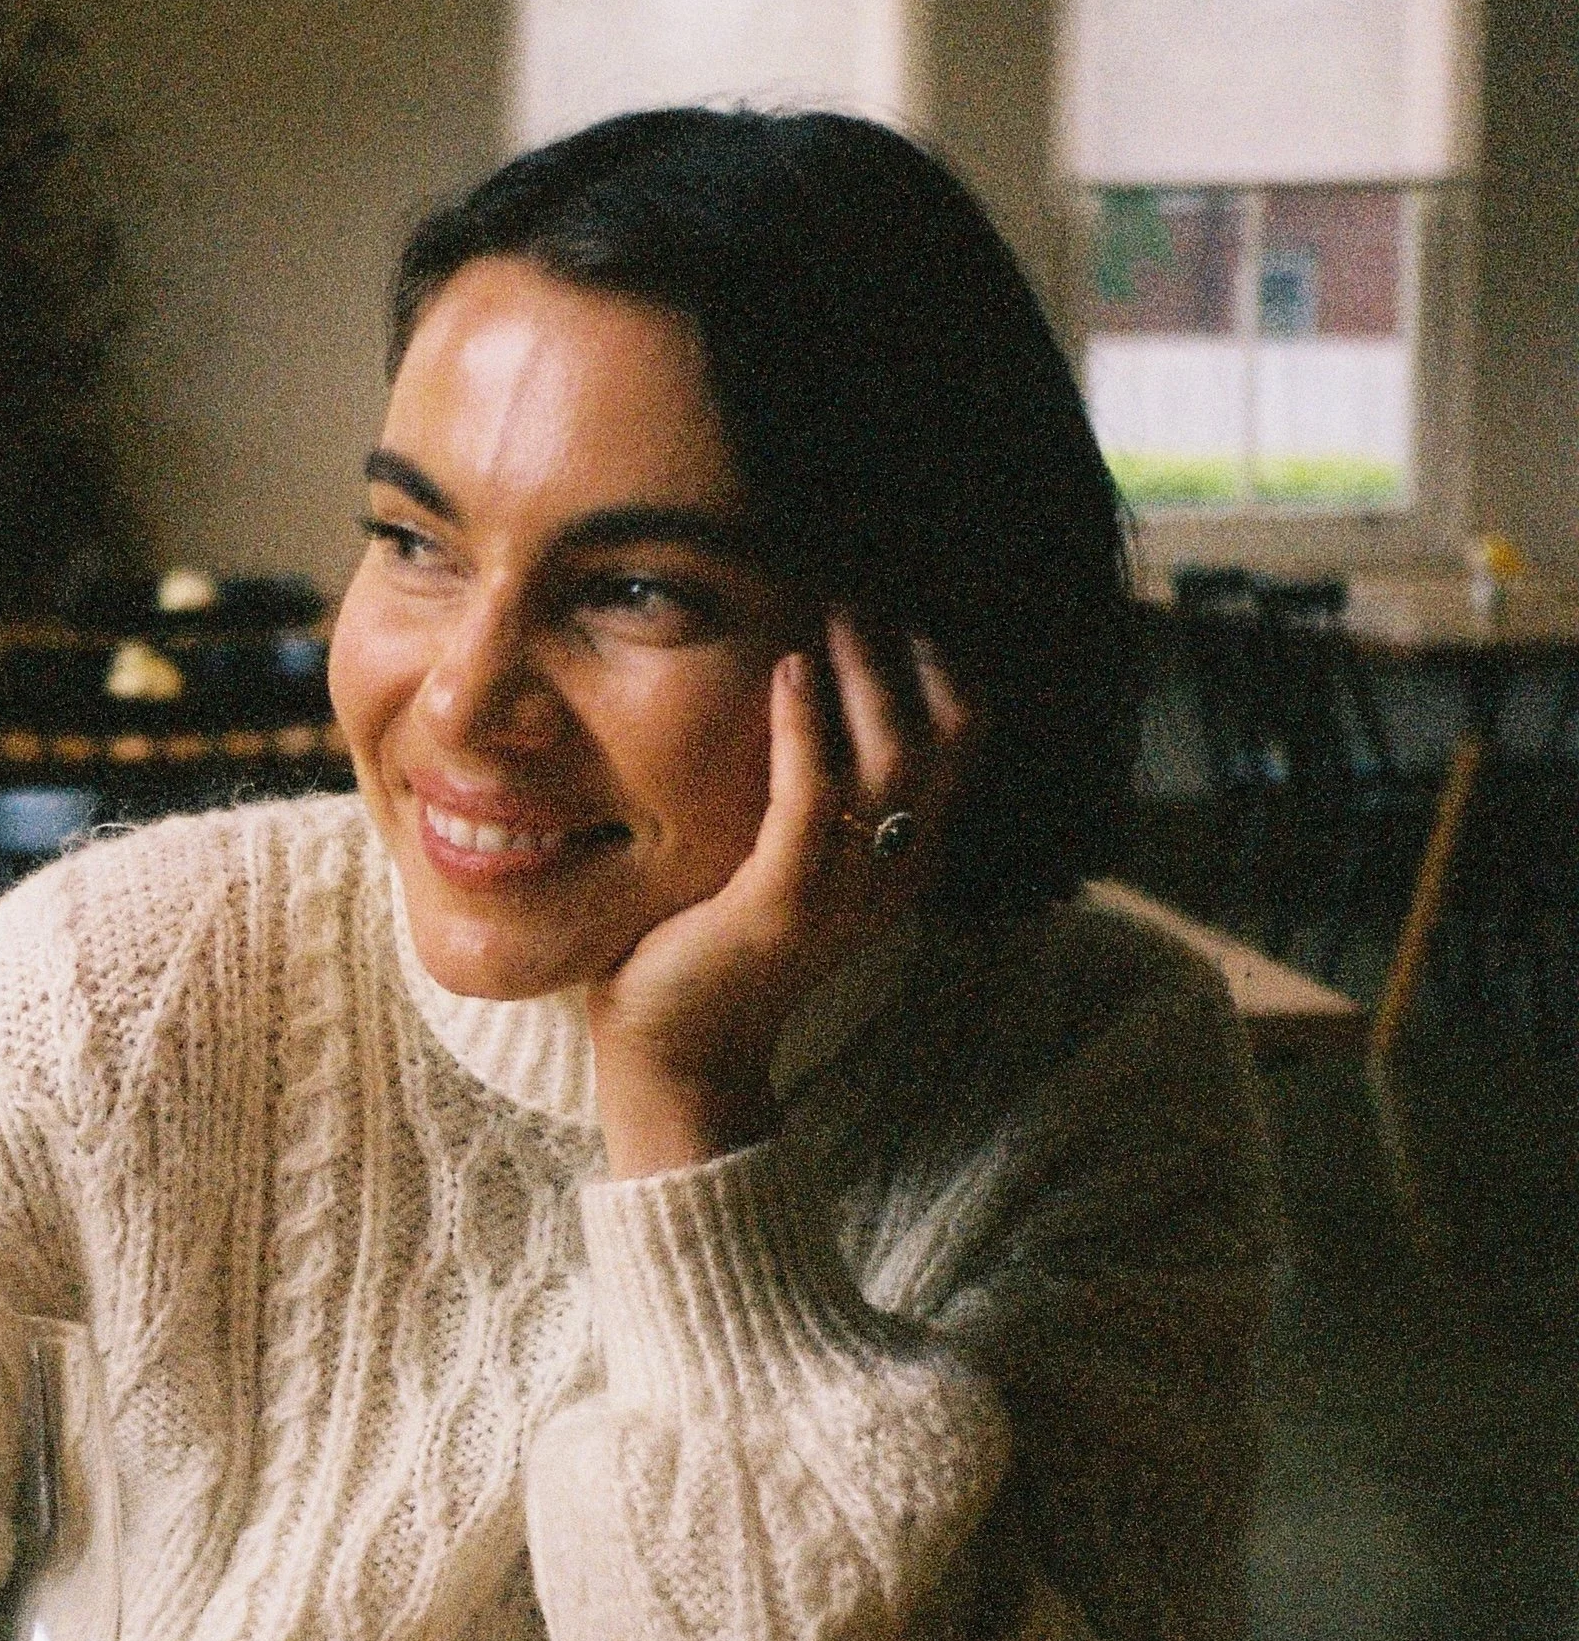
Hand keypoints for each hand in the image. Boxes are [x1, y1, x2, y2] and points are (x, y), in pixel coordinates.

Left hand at [585, 616, 978, 1177]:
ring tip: (835, 611)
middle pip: (945, 738)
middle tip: (863, 588)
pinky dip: (806, 726)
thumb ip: (806, 790)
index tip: (899, 602)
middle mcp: (891, 873)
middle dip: (909, 654)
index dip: (944, 665)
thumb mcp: (780, 854)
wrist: (676, 1052)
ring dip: (866, 675)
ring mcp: (845, 891)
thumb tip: (788, 678)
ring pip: (894, 760)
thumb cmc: (710, 941)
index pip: (963, 741)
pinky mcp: (784, 903)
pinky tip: (789, 670)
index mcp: (901, 858)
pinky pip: (812, 797)